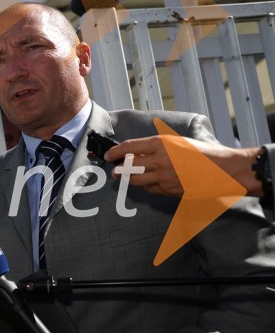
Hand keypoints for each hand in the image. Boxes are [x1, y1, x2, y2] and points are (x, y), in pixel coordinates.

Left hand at [105, 136, 258, 197]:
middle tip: (114, 170)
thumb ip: (156, 147)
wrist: (223, 168)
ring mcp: (165, 177)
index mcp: (161, 144)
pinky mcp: (170, 190)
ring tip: (124, 177)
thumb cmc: (202, 152)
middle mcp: (160, 160)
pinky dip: (148, 186)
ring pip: (137, 181)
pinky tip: (149, 183)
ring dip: (128, 179)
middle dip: (118, 169)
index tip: (108, 155)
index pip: (129, 147)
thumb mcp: (177, 142)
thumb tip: (135, 152)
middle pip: (129, 167)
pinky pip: (152, 189)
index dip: (115, 152)